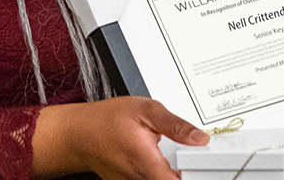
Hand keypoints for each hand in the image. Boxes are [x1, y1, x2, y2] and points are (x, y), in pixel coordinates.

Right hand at [32, 96, 208, 179]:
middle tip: (190, 154)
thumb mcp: (145, 110)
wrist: (78, 133)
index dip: (196, 174)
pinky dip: (159, 171)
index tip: (205, 163)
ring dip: (171, 171)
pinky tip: (155, 157)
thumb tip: (200, 137)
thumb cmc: (106, 120)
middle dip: (186, 170)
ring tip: (168, 152)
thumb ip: (175, 125)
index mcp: (147, 163)